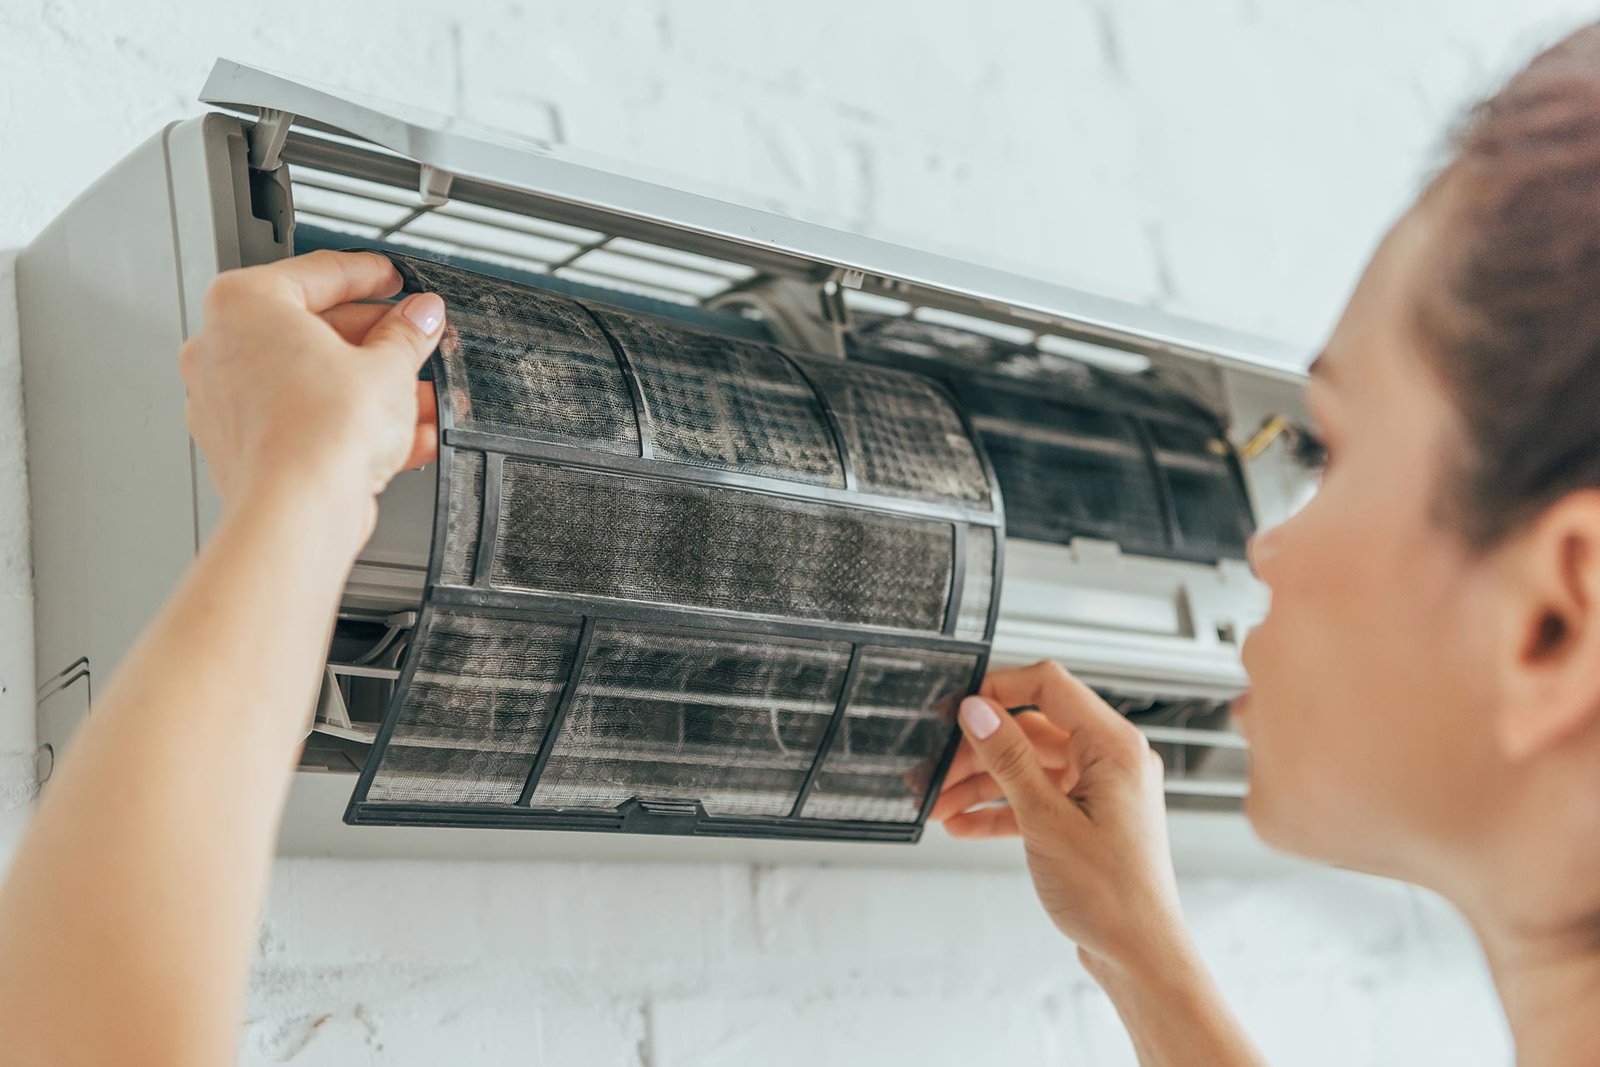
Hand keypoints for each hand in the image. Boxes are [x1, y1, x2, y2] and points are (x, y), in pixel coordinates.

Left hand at [178, 250, 444, 551]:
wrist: (298, 510)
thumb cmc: (319, 433)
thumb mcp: (388, 366)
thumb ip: (406, 334)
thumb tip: (419, 317)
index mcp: (244, 303)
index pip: (318, 272)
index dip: (369, 274)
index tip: (393, 279)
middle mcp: (222, 347)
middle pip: (313, 329)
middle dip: (376, 339)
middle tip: (415, 337)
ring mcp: (228, 401)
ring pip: (313, 380)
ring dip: (371, 386)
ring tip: (421, 394)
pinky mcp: (245, 449)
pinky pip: (305, 421)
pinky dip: (350, 423)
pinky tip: (404, 434)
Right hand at [931, 661, 1189, 973]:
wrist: (1140, 956)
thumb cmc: (1113, 895)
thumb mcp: (1045, 819)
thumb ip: (1008, 759)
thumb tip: (977, 711)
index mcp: (1114, 746)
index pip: (1049, 685)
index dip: (999, 689)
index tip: (958, 708)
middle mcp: (1112, 760)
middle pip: (1031, 730)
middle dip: (978, 751)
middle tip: (936, 770)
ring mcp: (1100, 790)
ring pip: (1028, 767)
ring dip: (981, 785)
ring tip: (939, 803)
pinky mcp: (1087, 819)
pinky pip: (1037, 798)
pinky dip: (1001, 810)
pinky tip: (963, 825)